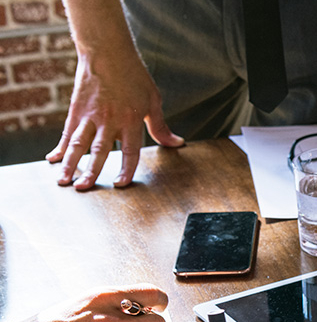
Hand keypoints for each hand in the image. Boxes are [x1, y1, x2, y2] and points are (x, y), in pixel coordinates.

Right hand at [46, 45, 183, 189]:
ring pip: (78, 144)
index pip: (129, 151)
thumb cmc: (134, 76)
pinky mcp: (76, 110)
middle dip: (91, 171)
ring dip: (70, 163)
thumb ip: (161, 127)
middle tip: (84, 189)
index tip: (120, 184)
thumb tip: (177, 144)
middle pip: (99, 151)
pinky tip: (53, 159)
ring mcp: (90, 116)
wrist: (107, 51)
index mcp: (131, 120)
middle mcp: (109, 120)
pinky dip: (61, 147)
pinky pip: (68, 133)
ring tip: (63, 181)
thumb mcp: (153, 100)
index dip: (125, 169)